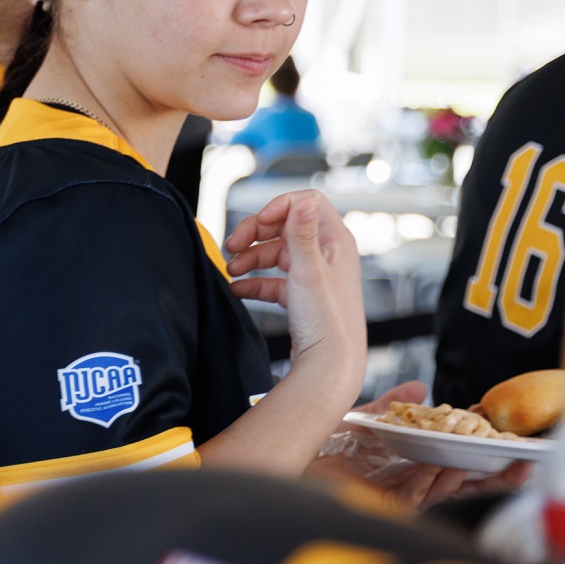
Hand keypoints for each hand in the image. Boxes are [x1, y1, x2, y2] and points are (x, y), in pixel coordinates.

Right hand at [225, 191, 364, 376]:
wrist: (330, 363)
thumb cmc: (326, 319)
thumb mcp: (308, 270)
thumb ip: (301, 233)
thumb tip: (302, 200)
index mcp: (334, 240)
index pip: (304, 203)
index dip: (277, 207)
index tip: (257, 223)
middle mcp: (327, 253)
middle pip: (284, 227)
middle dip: (254, 234)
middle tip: (231, 246)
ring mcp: (314, 274)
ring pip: (275, 253)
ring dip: (250, 258)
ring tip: (230, 270)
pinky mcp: (303, 294)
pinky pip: (274, 279)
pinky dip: (254, 281)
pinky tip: (237, 289)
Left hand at [311, 385, 530, 510]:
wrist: (280, 464)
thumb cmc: (317, 450)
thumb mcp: (360, 422)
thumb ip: (390, 407)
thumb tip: (420, 387)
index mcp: (409, 468)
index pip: (459, 465)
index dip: (486, 457)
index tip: (513, 443)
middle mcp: (407, 486)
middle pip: (461, 486)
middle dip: (495, 480)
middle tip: (524, 466)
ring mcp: (393, 500)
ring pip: (439, 494)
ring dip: (463, 478)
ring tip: (484, 463)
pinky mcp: (373, 509)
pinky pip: (408, 500)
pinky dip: (425, 484)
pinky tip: (437, 470)